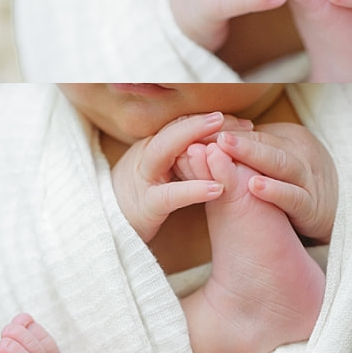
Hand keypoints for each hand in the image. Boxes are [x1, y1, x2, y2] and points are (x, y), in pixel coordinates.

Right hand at [111, 112, 252, 241]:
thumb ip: (183, 159)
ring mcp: (143, 179)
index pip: (183, 123)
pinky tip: (217, 188)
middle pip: (175, 128)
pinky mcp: (144, 206)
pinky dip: (193, 190)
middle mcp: (146, 155)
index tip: (244, 124)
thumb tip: (218, 147)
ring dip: (197, 140)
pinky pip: (170, 195)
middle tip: (244, 125)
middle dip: (208, 122)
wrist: (107, 231)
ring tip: (228, 144)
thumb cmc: (141, 201)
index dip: (213, 121)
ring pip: (166, 149)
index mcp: (152, 146)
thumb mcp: (162, 175)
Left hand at [212, 122, 337, 242]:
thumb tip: (204, 142)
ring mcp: (309, 179)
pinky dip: (275, 191)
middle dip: (235, 138)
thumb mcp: (277, 162)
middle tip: (207, 131)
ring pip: (281, 164)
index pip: (253, 134)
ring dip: (252, 155)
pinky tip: (254, 186)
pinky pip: (294, 197)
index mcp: (289, 139)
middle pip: (265, 143)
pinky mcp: (313, 206)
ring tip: (224, 148)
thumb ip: (251, 153)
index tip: (195, 131)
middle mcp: (300, 153)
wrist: (343, 211)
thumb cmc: (298, 184)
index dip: (224, 134)